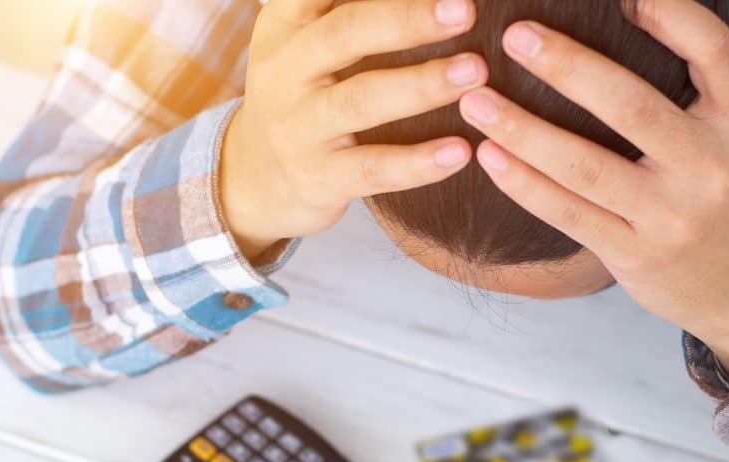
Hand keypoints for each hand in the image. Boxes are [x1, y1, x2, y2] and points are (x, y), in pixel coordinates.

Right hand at [221, 0, 487, 260]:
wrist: (253, 179)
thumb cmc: (301, 97)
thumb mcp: (303, 44)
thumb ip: (345, 13)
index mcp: (285, 26)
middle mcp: (285, 71)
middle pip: (347, 34)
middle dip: (410, 19)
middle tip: (466, 10)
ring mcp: (298, 127)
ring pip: (361, 100)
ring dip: (422, 84)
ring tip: (475, 72)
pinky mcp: (317, 177)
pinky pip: (371, 169)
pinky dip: (418, 162)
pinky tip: (460, 152)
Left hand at [460, 0, 728, 381]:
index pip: (707, 48)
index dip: (664, 11)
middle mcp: (710, 166)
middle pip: (632, 105)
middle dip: (568, 66)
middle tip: (515, 35)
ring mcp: (669, 215)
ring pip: (586, 166)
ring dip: (523, 130)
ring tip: (475, 99)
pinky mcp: (633, 253)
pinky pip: (568, 214)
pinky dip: (524, 185)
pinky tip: (486, 155)